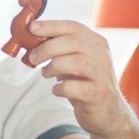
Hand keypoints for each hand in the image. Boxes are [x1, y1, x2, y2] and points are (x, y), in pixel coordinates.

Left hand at [27, 20, 135, 137]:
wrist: (106, 111)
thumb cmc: (84, 83)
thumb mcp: (72, 62)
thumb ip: (58, 49)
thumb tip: (31, 38)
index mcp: (96, 43)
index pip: (73, 27)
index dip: (51, 26)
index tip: (31, 28)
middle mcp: (102, 56)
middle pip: (74, 42)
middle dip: (48, 48)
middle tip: (33, 58)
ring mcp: (102, 75)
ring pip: (78, 62)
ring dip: (54, 66)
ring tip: (45, 73)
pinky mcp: (98, 94)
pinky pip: (76, 88)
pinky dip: (61, 88)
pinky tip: (56, 90)